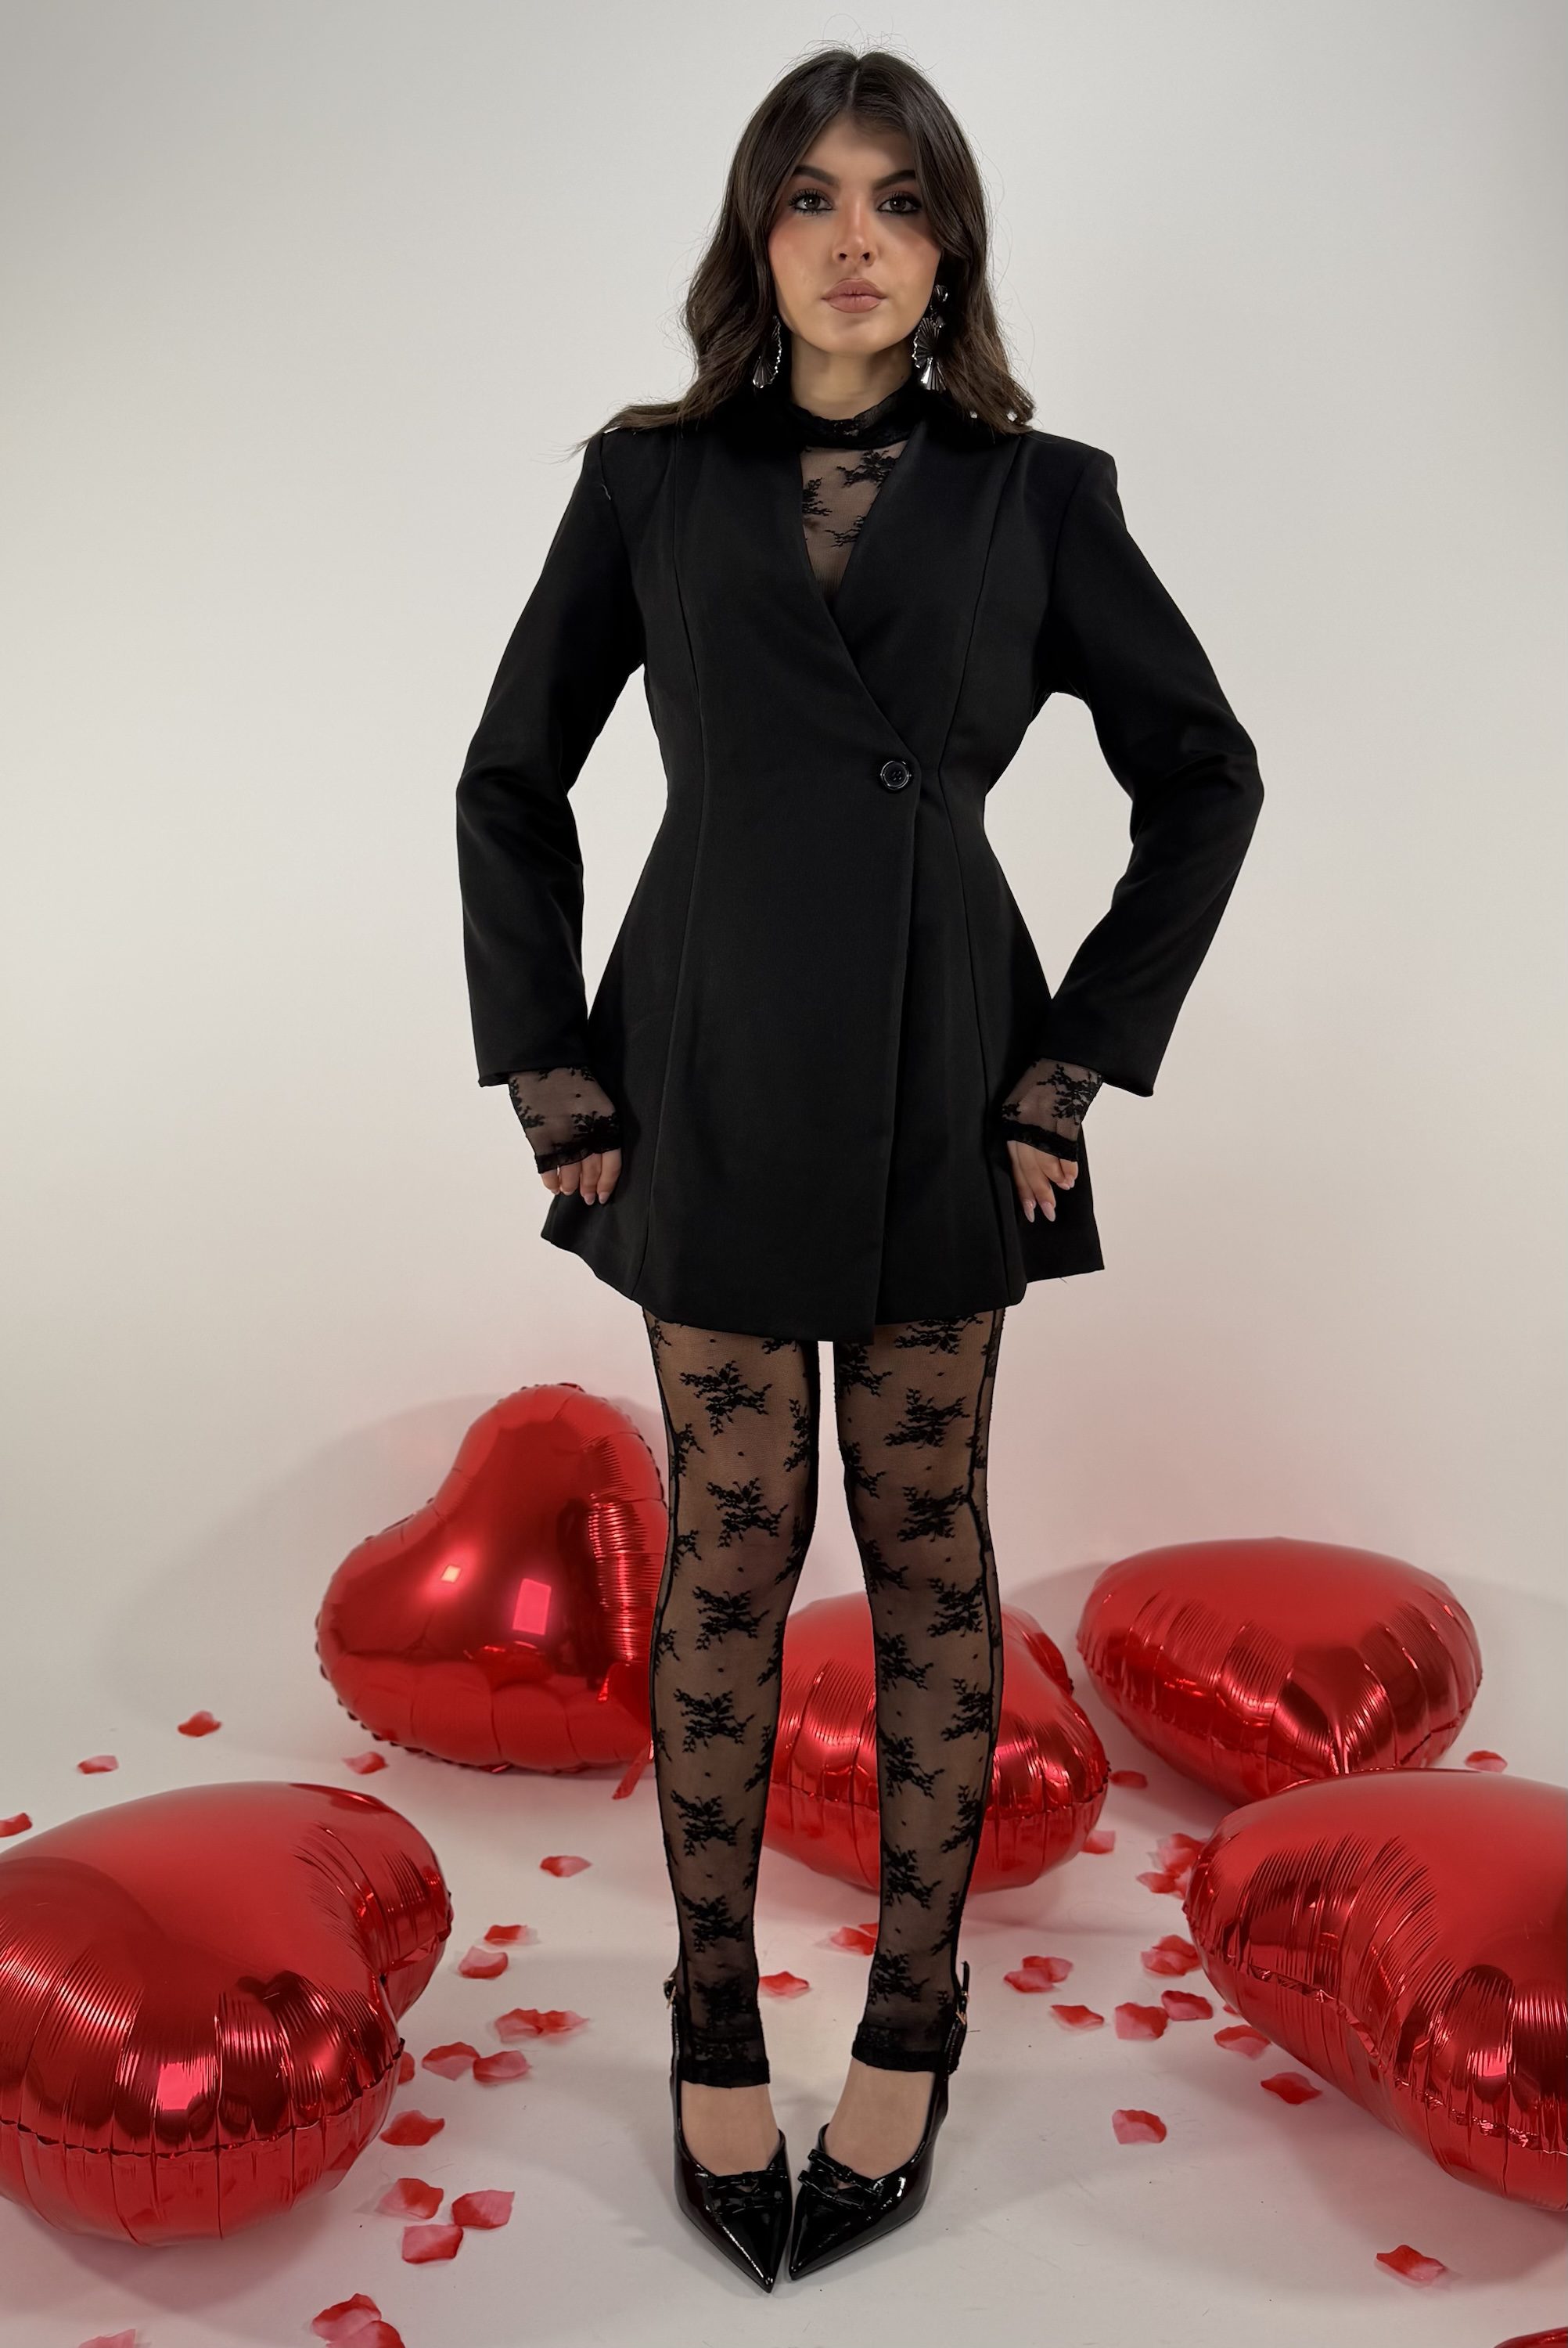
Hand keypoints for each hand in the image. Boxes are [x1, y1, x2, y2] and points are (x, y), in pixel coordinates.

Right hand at [506, 1066, 622, 1207]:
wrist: (546, 1062)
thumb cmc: (575, 1078)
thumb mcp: (599, 1102)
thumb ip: (599, 1127)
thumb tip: (595, 1150)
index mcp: (606, 1128)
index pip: (612, 1166)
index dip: (607, 1184)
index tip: (603, 1196)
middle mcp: (587, 1139)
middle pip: (590, 1173)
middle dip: (588, 1188)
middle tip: (586, 1198)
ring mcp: (564, 1142)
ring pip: (569, 1175)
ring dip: (569, 1186)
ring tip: (568, 1191)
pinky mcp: (542, 1141)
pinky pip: (548, 1170)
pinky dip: (550, 1181)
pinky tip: (552, 1186)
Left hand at [996, 1055, 1101, 1224]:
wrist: (1062, 1058)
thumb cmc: (1041, 1082)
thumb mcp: (1023, 1106)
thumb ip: (1025, 1133)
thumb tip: (1038, 1164)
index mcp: (1011, 1122)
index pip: (1016, 1163)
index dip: (1023, 1188)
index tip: (1029, 1209)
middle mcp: (1025, 1124)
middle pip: (1031, 1165)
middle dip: (1040, 1192)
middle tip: (1047, 1213)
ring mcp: (1046, 1120)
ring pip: (1048, 1159)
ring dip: (1056, 1180)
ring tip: (1062, 1193)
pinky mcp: (1066, 1115)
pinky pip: (1067, 1146)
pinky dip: (1069, 1164)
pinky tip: (1071, 1178)